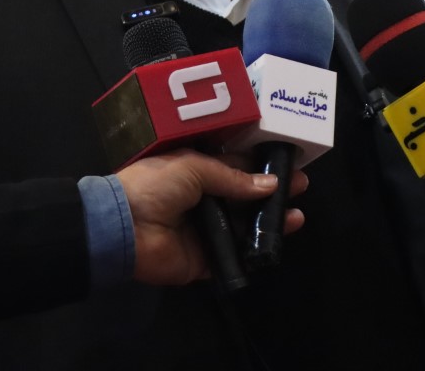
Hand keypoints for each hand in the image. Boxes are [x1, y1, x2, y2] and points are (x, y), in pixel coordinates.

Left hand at [116, 149, 307, 284]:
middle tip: (301, 187)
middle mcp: (202, 201)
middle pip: (243, 199)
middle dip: (271, 193)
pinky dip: (254, 254)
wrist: (123, 227)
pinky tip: (276, 244)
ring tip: (296, 216)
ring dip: (269, 223)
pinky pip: (233, 259)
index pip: (234, 168)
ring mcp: (204, 233)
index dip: (260, 166)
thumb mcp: (194, 167)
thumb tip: (269, 185)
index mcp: (196, 172)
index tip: (288, 163)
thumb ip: (232, 178)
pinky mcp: (204, 262)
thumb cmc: (155, 185)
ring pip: (243, 229)